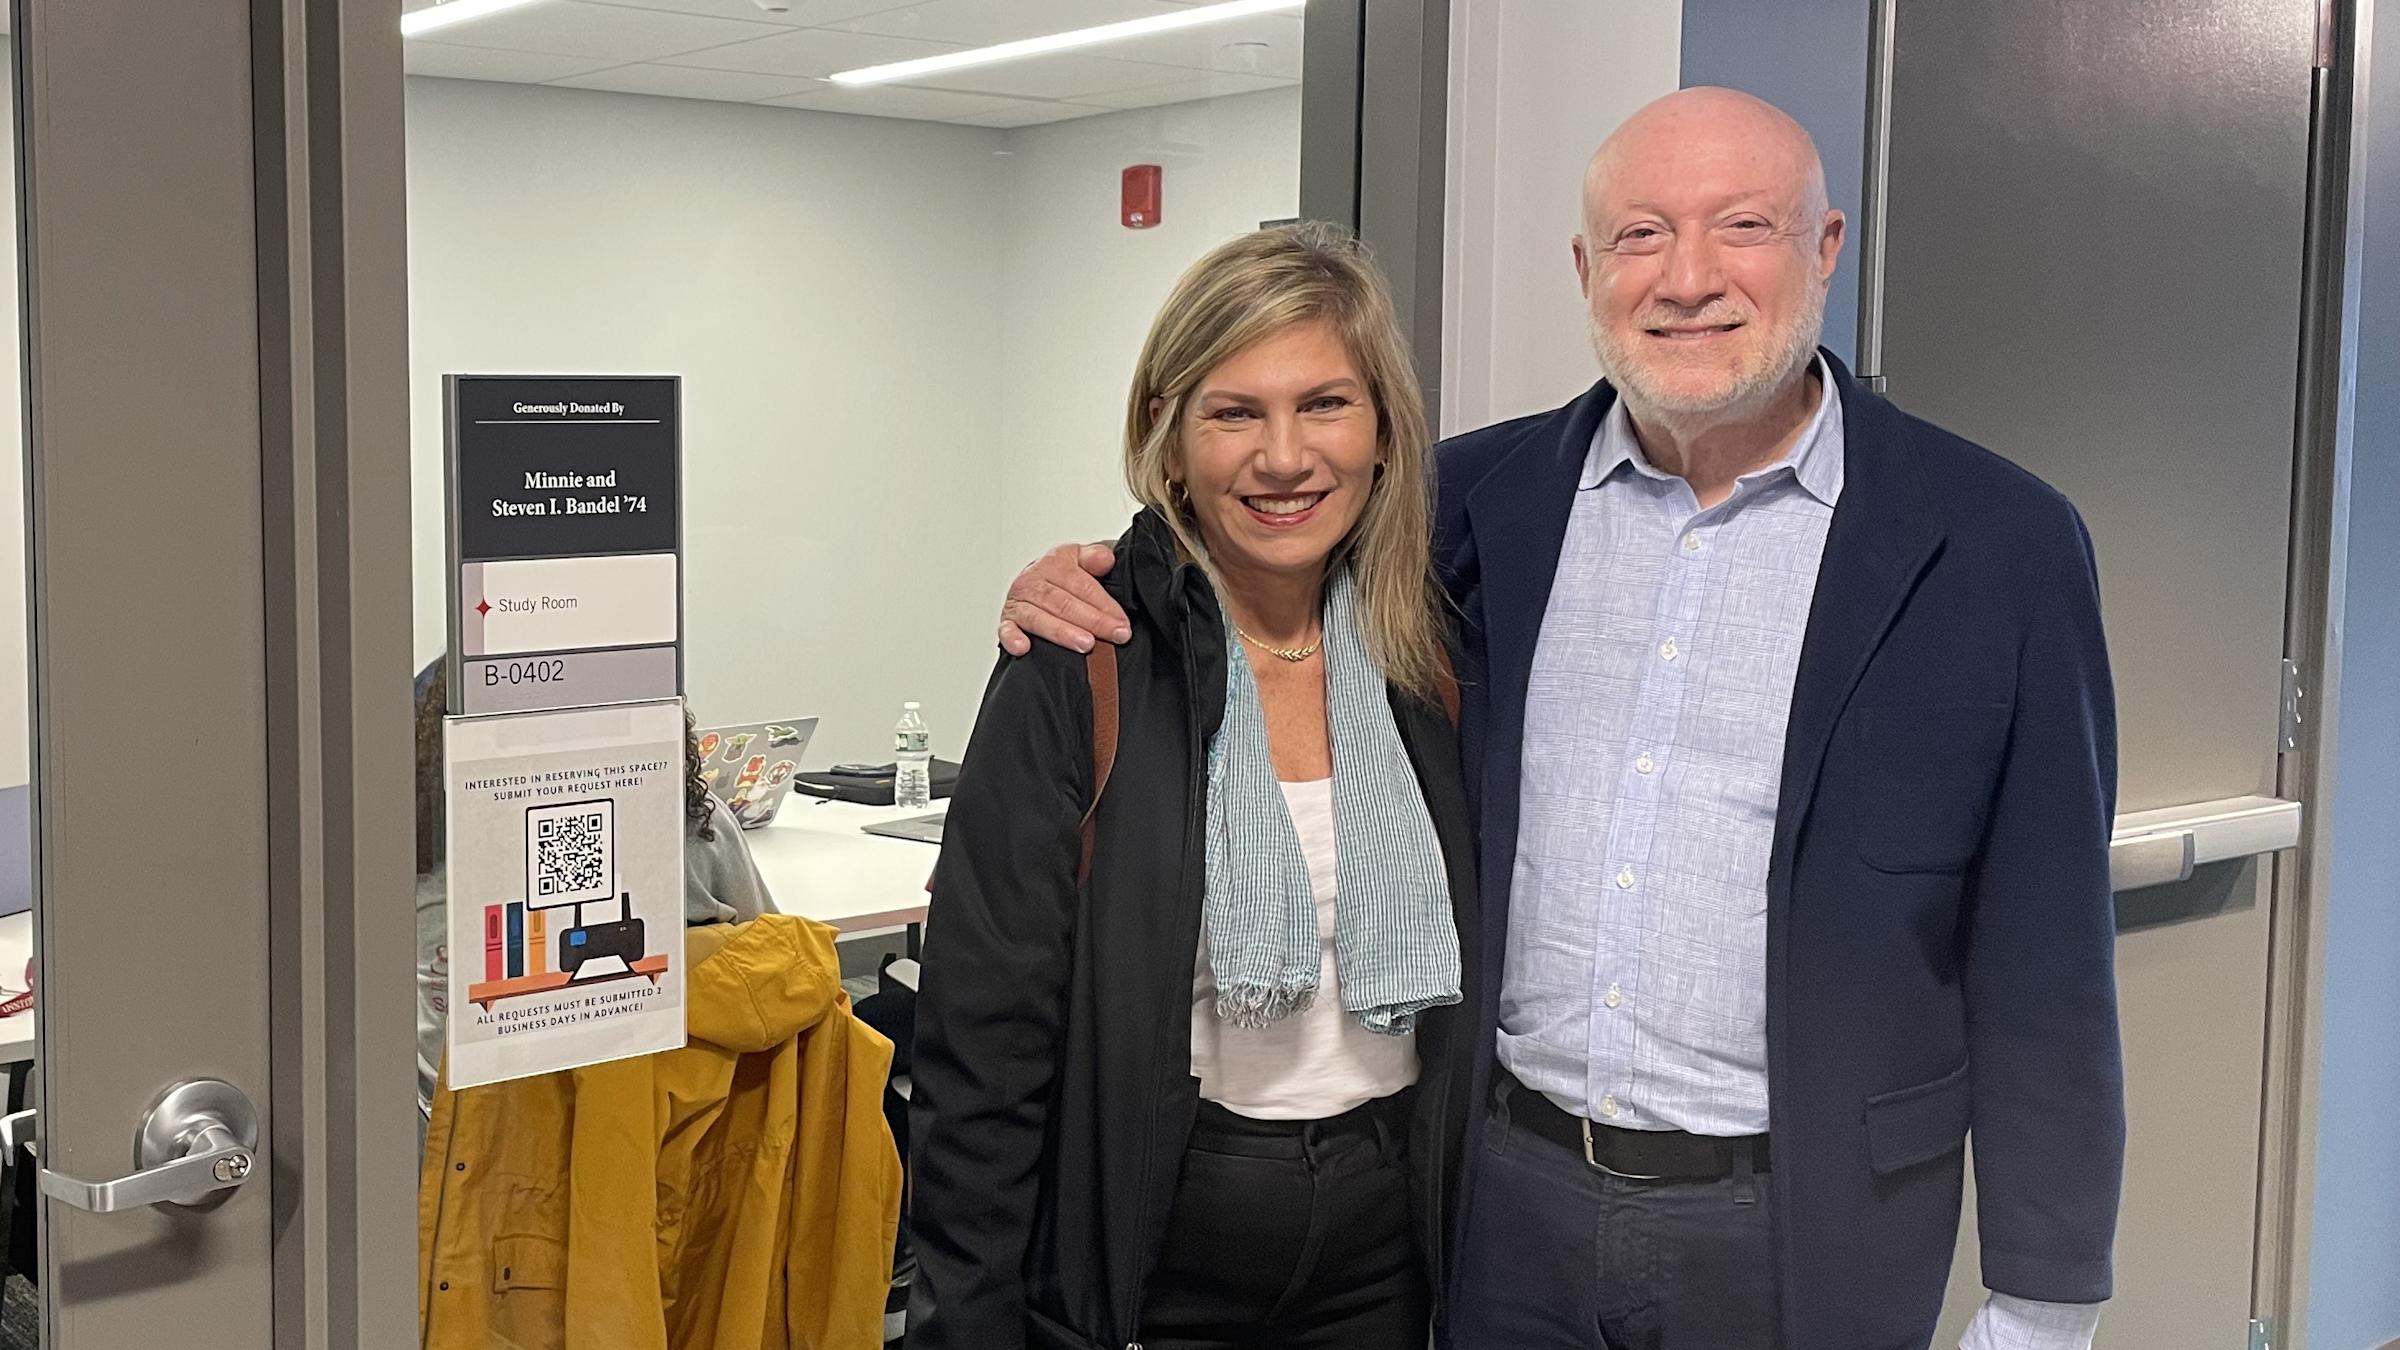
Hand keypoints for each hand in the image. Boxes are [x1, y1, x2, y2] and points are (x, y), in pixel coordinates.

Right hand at [998, 543, 1128, 654]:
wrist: (1035, 581)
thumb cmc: (1061, 576)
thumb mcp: (1079, 559)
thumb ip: (1094, 557)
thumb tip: (1105, 560)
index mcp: (1054, 564)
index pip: (1082, 585)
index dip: (1104, 604)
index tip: (1122, 622)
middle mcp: (1033, 582)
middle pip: (1064, 603)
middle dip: (1093, 621)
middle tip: (1115, 635)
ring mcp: (1019, 603)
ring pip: (1040, 618)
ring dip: (1063, 633)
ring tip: (1085, 644)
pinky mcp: (1007, 622)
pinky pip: (1006, 630)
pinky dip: (1013, 638)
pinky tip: (1024, 648)